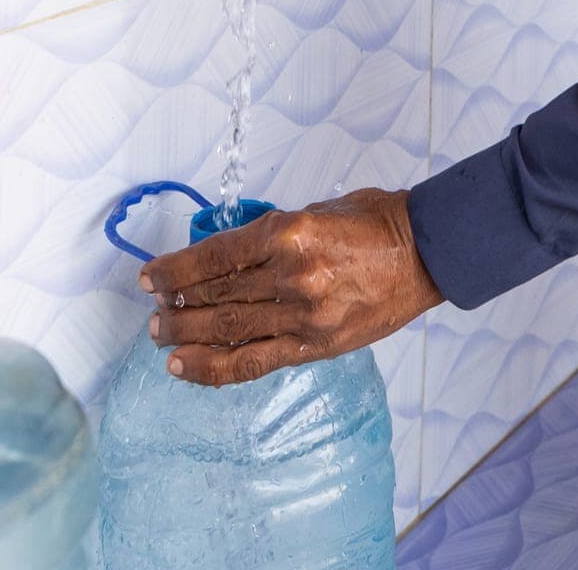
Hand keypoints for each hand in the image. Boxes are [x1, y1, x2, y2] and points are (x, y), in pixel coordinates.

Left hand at [137, 188, 441, 386]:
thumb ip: (272, 235)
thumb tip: (226, 254)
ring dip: (185, 335)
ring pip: (228, 329)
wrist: (427, 253)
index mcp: (289, 233)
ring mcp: (304, 314)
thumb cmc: (375, 223)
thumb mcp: (316, 210)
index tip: (150, 277)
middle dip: (174, 306)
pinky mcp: (315, 344)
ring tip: (159, 337)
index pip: (214, 256)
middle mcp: (292, 275)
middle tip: (152, 311)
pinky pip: (254, 360)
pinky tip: (185, 367)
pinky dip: (214, 367)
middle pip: (215, 295)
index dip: (175, 270)